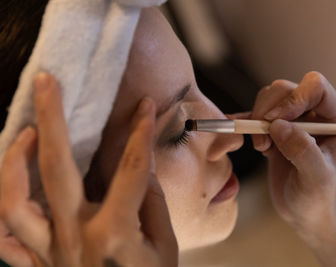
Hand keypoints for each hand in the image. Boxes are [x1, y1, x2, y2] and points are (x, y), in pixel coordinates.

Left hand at [0, 73, 177, 266]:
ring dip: (13, 160)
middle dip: (50, 118)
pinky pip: (3, 238)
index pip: (130, 168)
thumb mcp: (166, 247)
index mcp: (115, 232)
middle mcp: (75, 237)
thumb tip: (141, 171)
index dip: (140, 132)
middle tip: (47, 82)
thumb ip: (153, 205)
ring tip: (22, 132)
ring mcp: (49, 252)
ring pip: (13, 200)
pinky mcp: (37, 265)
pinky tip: (8, 182)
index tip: (145, 106)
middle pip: (56, 168)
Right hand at [251, 71, 335, 235]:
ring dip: (256, 121)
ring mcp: (291, 122)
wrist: (307, 213)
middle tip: (264, 143)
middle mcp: (312, 115)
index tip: (276, 121)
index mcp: (334, 119)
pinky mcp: (273, 132)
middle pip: (284, 90)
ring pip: (267, 100)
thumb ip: (303, 151)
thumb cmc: (319, 198)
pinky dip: (241, 124)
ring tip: (262, 149)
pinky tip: (234, 134)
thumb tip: (279, 126)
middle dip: (267, 112)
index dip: (294, 98)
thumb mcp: (317, 180)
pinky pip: (253, 117)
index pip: (315, 88)